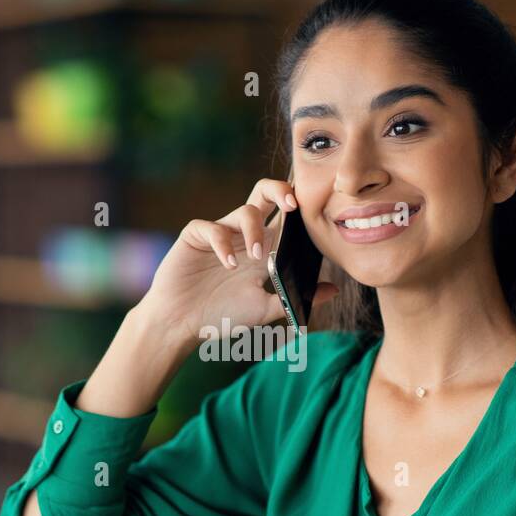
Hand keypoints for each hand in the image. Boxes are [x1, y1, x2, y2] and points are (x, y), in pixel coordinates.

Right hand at [137, 178, 337, 349]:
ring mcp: (220, 233)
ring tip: (256, 258)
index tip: (315, 213)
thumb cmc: (221, 316)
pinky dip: (223, 243)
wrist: (181, 324)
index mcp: (262, 248)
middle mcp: (243, 235)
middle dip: (280, 190)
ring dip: (255, 231)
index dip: (299, 209)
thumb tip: (333, 290)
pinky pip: (213, 227)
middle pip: (264, 194)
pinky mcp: (196, 236)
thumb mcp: (265, 310)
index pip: (285, 217)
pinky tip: (228, 265)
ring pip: (244, 209)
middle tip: (292, 206)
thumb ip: (295, 298)